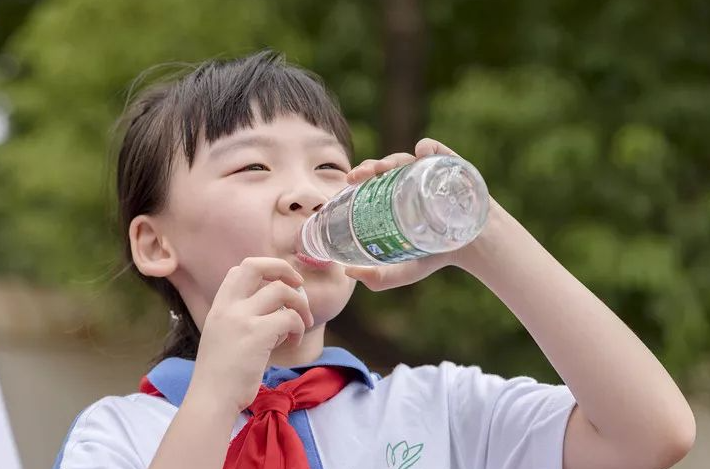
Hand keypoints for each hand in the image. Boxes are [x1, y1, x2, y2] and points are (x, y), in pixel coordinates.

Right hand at [188, 257, 312, 411]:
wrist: (212, 398)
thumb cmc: (221, 374)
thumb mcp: (222, 335)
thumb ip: (241, 317)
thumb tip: (277, 308)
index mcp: (219, 306)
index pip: (241, 269)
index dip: (265, 269)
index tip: (280, 283)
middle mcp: (228, 306)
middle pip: (257, 266)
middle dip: (284, 269)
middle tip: (299, 285)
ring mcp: (242, 318)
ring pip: (281, 291)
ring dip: (299, 305)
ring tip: (302, 324)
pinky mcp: (258, 334)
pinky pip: (290, 318)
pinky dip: (299, 327)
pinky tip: (294, 342)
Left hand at [343, 138, 460, 290]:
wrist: (474, 248)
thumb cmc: (436, 256)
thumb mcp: (405, 270)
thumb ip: (378, 278)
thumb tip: (348, 273)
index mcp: (395, 197)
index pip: (373, 180)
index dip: (360, 176)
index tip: (349, 181)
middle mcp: (409, 181)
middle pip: (386, 167)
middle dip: (370, 166)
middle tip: (360, 176)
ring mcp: (430, 172)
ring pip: (406, 158)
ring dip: (391, 158)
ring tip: (383, 168)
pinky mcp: (451, 166)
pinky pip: (436, 151)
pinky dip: (427, 147)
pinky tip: (420, 153)